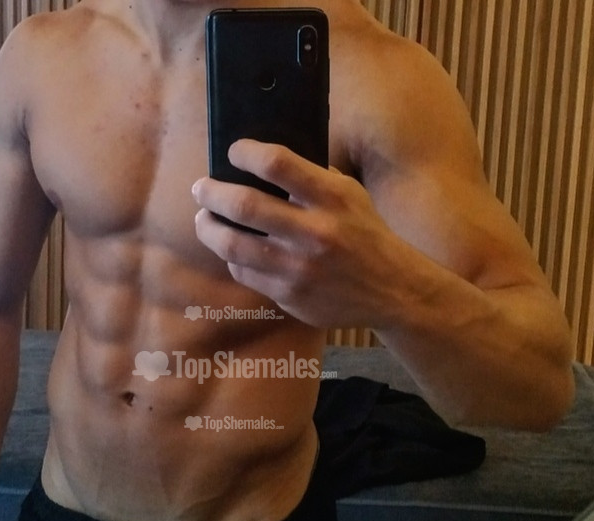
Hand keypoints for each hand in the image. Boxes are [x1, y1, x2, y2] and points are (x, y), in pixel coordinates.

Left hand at [192, 139, 413, 329]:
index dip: (245, 153)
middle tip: (201, 188)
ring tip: (204, 219)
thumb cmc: (365, 233)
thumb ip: (311, 178)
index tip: (234, 152)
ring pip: (233, 245)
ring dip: (209, 228)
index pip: (277, 164)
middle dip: (212, 193)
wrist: (392, 289)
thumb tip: (260, 163)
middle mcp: (315, 232)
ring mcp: (299, 268)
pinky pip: (244, 273)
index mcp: (332, 198)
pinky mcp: (289, 295)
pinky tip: (232, 249)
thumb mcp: (350, 194)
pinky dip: (233, 258)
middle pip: (244, 206)